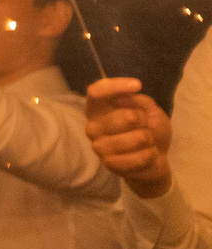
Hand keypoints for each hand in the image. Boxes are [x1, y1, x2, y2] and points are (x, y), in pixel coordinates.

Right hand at [85, 78, 174, 198]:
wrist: (154, 161)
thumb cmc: (149, 130)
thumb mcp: (149, 110)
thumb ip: (139, 101)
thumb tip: (125, 98)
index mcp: (98, 110)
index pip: (96, 92)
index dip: (115, 86)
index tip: (138, 84)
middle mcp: (93, 126)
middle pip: (126, 117)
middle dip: (145, 121)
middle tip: (144, 127)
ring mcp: (99, 146)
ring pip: (138, 138)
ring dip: (149, 140)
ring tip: (147, 143)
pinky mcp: (109, 164)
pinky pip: (140, 157)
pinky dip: (150, 155)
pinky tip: (147, 155)